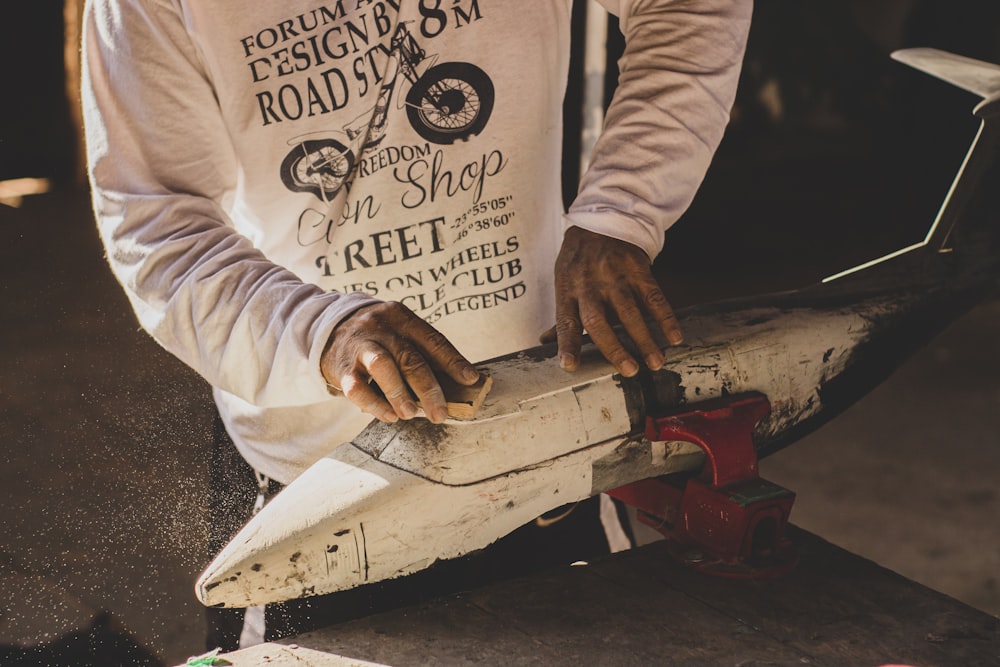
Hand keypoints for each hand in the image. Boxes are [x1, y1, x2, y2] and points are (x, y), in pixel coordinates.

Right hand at [321, 301, 479, 423]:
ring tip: (411, 414)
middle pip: (410, 358)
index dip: (453, 360)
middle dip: (429, 389)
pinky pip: (357, 388)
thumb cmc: (377, 336)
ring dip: (400, 394)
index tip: (470, 379)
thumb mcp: (399, 332)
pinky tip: (388, 416)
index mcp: (401, 318)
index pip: (432, 339)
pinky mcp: (342, 366)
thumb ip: (423, 352)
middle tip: (441, 413)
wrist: (328, 327)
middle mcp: (381, 328)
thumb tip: (459, 381)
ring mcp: (360, 346)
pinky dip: (375, 405)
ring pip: (383, 367)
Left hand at [548, 226, 682, 375]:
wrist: (601, 221)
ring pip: (629, 311)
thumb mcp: (565, 282)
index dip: (566, 344)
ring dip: (644, 338)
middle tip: (629, 371)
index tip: (569, 365)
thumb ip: (562, 314)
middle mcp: (589, 285)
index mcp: (568, 291)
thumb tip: (546, 341)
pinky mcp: (637, 268)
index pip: (565, 322)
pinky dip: (665, 317)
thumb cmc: (579, 261)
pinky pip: (653, 295)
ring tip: (656, 362)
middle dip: (614, 348)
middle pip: (598, 320)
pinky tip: (674, 337)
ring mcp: (614, 276)